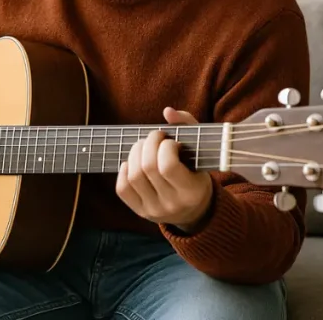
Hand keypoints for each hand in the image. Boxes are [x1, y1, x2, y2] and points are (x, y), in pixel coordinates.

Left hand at [116, 107, 213, 232]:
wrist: (194, 210)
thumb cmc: (196, 172)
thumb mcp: (200, 151)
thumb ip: (188, 125)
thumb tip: (167, 111)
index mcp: (192, 192)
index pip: (168, 166)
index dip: (165, 147)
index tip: (171, 142)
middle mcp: (172, 204)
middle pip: (148, 168)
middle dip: (148, 144)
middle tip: (155, 137)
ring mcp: (154, 210)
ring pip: (133, 176)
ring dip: (135, 153)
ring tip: (144, 146)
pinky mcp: (140, 211)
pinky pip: (122, 188)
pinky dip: (124, 169)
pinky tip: (134, 162)